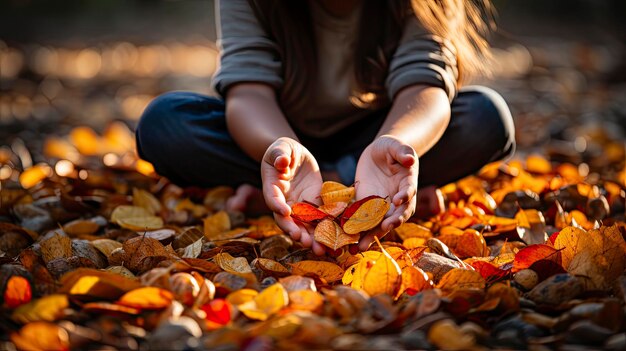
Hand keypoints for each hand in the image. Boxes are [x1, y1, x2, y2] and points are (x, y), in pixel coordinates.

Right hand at [261, 137, 325, 254]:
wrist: (295, 156)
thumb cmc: (284, 150)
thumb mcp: (281, 148)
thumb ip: (280, 154)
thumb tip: (282, 162)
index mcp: (272, 187)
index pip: (273, 198)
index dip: (278, 206)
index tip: (286, 211)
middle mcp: (284, 201)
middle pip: (287, 220)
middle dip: (294, 230)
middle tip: (304, 240)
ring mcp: (298, 206)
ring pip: (302, 225)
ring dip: (310, 238)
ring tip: (319, 250)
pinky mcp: (313, 206)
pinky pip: (318, 221)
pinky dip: (324, 231)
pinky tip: (333, 243)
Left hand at [354, 135, 418, 250]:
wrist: (378, 154)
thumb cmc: (390, 147)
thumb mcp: (395, 145)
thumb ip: (403, 151)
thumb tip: (410, 159)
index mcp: (408, 182)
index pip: (409, 192)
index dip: (405, 197)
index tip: (398, 201)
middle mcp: (398, 199)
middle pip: (397, 214)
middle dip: (391, 222)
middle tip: (384, 228)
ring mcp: (383, 205)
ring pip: (380, 223)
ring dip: (372, 235)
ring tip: (361, 246)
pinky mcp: (367, 207)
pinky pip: (364, 220)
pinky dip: (357, 231)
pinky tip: (348, 242)